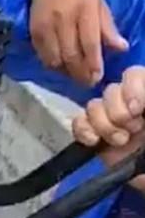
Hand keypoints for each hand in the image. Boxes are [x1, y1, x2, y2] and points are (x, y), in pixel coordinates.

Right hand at [29, 0, 128, 86]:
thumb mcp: (98, 3)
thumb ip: (108, 28)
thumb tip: (121, 48)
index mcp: (84, 8)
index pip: (89, 42)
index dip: (94, 63)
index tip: (98, 76)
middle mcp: (63, 18)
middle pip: (71, 55)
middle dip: (81, 73)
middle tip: (88, 82)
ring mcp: (46, 27)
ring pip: (56, 60)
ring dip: (67, 72)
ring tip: (76, 75)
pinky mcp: (34, 33)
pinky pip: (44, 58)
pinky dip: (54, 67)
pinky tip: (63, 66)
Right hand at [72, 67, 144, 191]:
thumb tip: (132, 104)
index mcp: (144, 96)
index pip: (132, 75)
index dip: (131, 88)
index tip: (137, 109)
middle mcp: (129, 104)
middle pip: (110, 90)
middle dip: (118, 111)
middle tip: (134, 129)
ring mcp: (111, 122)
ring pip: (93, 106)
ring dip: (104, 124)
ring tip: (121, 142)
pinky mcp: (96, 139)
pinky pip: (79, 124)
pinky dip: (83, 130)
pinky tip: (95, 142)